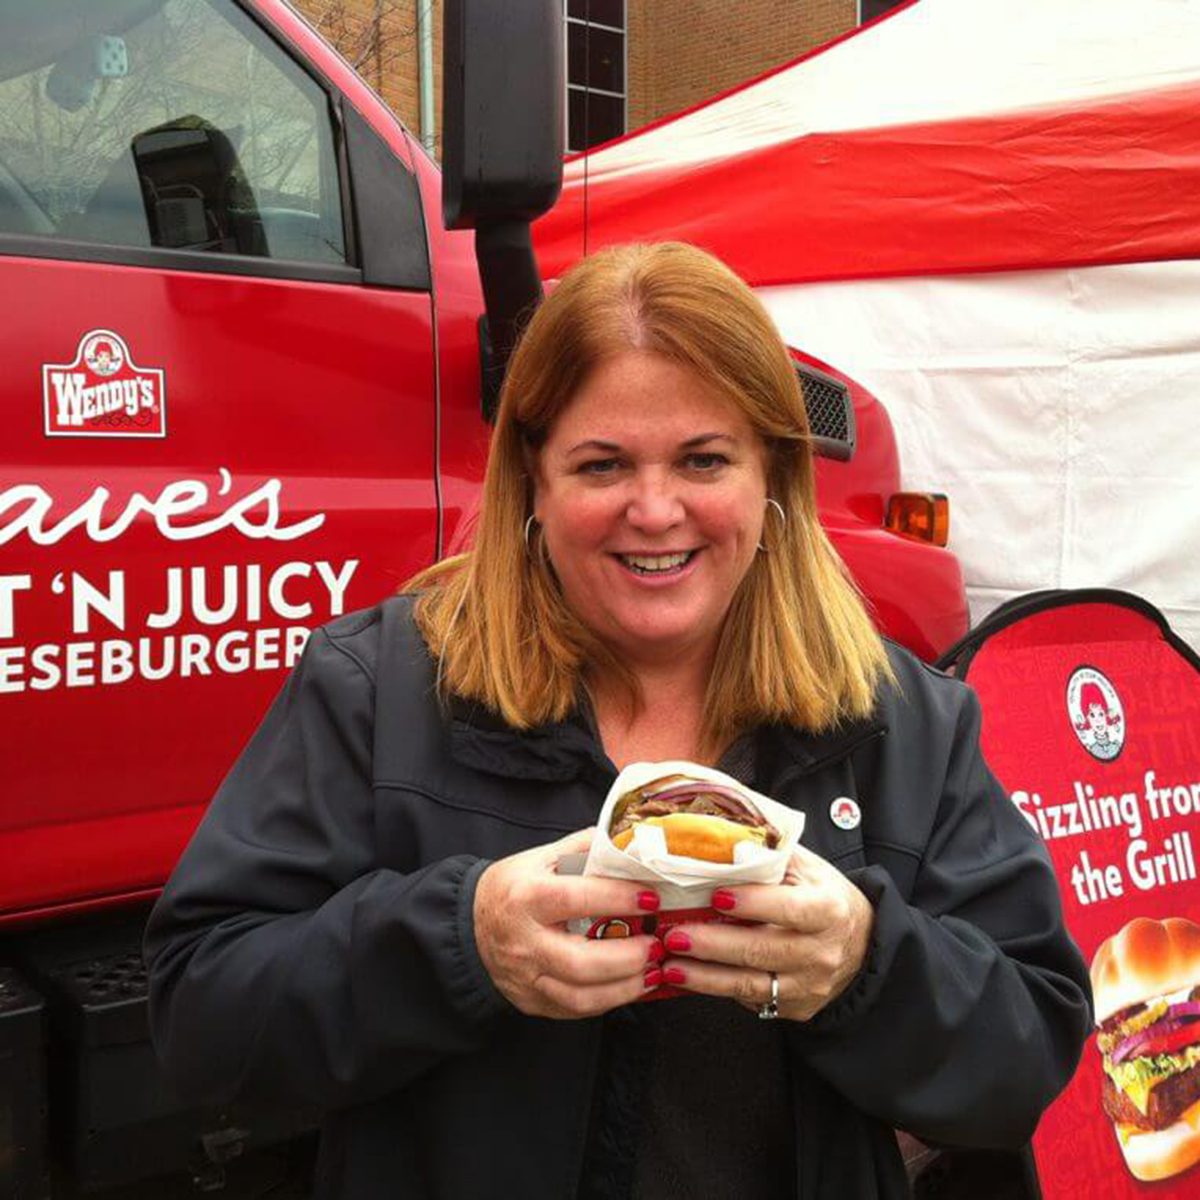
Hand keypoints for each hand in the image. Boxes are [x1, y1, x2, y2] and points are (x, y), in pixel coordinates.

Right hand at [474, 829, 662, 1018]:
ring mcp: (526, 977)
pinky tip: (630, 986)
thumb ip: (583, 849)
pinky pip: (575, 1010)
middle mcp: (524, 942)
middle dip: (627, 957)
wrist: (470, 925)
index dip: (617, 899)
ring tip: (652, 971)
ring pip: (580, 996)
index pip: (575, 899)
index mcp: (526, 897)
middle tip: (656, 945)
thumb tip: (628, 843)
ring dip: (625, 988)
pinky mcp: (531, 1001)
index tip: (650, 898)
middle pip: (580, 961)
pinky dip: (608, 1000)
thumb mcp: (541, 857)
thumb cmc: (512, 886)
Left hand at [659, 844, 873, 1020]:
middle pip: (762, 950)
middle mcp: (821, 952)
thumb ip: (771, 855)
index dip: (753, 903)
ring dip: (705, 976)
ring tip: (670, 964)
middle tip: (674, 934)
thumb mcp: (808, 869)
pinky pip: (752, 1002)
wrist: (862, 946)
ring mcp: (808, 985)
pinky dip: (716, 990)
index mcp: (828, 910)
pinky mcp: (795, 1008)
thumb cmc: (824, 897)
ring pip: (751, 985)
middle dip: (713, 945)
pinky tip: (687, 978)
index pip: (790, 909)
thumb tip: (721, 834)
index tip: (716, 897)